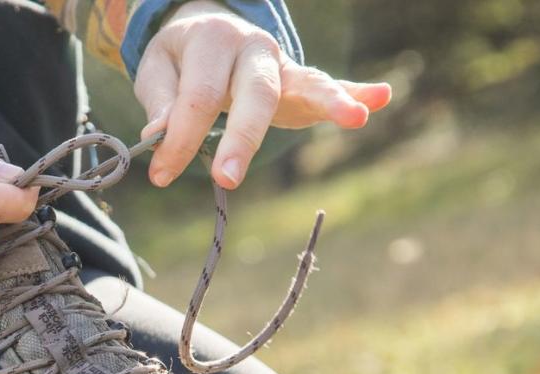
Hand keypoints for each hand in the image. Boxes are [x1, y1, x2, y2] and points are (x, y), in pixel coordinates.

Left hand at [134, 0, 392, 189]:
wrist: (207, 27)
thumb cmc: (180, 58)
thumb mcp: (158, 69)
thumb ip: (161, 100)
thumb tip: (159, 133)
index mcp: (212, 40)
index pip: (197, 96)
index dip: (179, 139)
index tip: (160, 175)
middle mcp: (253, 47)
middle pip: (254, 92)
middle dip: (242, 137)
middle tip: (225, 179)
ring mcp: (281, 63)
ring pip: (305, 83)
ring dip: (330, 102)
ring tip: (355, 119)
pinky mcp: (299, 81)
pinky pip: (326, 86)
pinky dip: (356, 92)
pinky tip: (381, 97)